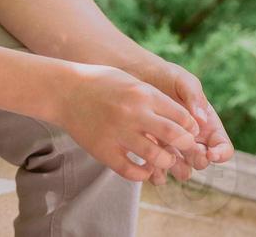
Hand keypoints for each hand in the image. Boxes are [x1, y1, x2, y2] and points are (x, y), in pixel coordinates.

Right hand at [54, 63, 206, 184]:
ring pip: (155, 156)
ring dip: (166, 162)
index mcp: (142, 93)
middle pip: (174, 136)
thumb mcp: (130, 80)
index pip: (181, 115)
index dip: (191, 127)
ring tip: (166, 160)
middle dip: (186, 146)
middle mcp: (133, 113)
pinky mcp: (103, 150)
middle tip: (187, 149)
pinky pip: (130, 170)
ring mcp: (117, 133)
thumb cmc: (99, 82)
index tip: (191, 132)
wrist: (64, 90)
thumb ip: (152, 97)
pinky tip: (145, 170)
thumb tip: (180, 117)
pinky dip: (142, 174)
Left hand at [133, 57, 233, 180]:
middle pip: (202, 161)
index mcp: (207, 126)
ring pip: (182, 170)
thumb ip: (194, 97)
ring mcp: (174, 147)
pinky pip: (160, 169)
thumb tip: (202, 120)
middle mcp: (193, 140)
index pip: (223, 148)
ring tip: (166, 160)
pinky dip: (157, 172)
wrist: (137, 76)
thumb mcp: (183, 81)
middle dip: (196, 160)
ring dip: (177, 170)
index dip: (221, 154)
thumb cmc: (165, 76)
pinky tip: (150, 167)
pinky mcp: (154, 150)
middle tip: (185, 149)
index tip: (210, 153)